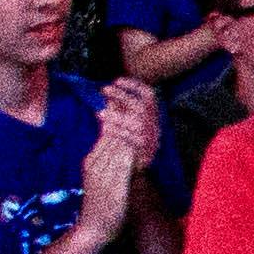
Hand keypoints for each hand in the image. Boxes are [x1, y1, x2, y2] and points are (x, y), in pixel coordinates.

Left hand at [84, 73, 160, 189]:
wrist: (132, 173)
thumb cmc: (125, 145)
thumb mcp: (124, 124)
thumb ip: (118, 110)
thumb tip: (107, 93)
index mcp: (151, 118)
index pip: (149, 96)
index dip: (134, 86)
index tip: (116, 81)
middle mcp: (153, 126)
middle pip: (142, 106)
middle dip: (122, 96)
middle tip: (104, 91)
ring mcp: (150, 138)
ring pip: (136, 122)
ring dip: (116, 116)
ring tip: (100, 113)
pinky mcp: (143, 151)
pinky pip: (131, 138)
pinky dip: (117, 131)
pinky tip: (105, 128)